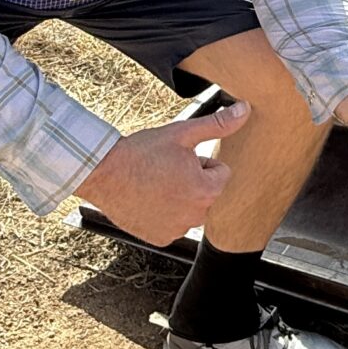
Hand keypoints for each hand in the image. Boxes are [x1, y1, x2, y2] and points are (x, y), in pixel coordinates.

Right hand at [80, 103, 248, 245]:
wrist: (103, 173)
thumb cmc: (141, 152)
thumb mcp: (182, 133)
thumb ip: (218, 124)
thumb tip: (244, 110)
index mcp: (206, 191)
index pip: (220, 173)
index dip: (200, 162)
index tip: (177, 159)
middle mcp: (196, 216)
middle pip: (207, 192)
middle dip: (193, 181)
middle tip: (164, 171)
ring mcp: (177, 230)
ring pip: (190, 208)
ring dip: (179, 198)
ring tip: (154, 184)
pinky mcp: (160, 239)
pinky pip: (173, 224)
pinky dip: (164, 214)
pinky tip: (147, 200)